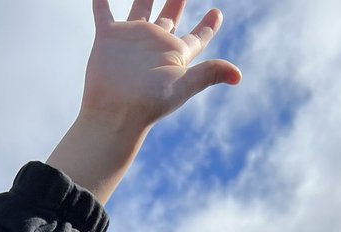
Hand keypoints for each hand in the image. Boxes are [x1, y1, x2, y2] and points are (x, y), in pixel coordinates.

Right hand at [48, 1, 240, 202]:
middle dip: (177, 1)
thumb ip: (209, 73)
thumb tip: (238, 76)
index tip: (217, 13)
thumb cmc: (150, 102)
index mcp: (175, 55)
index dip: (208, 26)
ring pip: (141, 8)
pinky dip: (102, 0)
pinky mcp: (109, 37)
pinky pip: (104, 11)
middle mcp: (155, 45)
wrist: (116, 112)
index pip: (197, 37)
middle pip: (170, 17)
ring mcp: (131, 39)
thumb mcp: (184, 84)